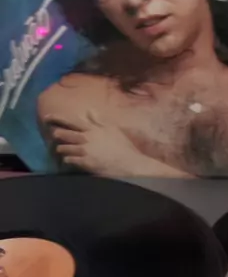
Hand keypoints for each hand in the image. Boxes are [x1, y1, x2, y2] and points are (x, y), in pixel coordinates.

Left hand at [44, 113, 188, 177]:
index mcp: (94, 128)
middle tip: (52, 135)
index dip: (58, 118)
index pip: (72, 120)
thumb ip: (99, 121)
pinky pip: (69, 160)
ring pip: (64, 148)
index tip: (47, 116)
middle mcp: (87, 138)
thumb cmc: (124, 147)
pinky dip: (66, 160)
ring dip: (61, 149)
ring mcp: (85, 151)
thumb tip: (89, 112)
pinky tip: (68, 161)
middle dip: (56, 134)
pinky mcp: (85, 163)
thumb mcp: (112, 130)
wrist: (130, 164)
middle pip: (64, 134)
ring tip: (61, 150)